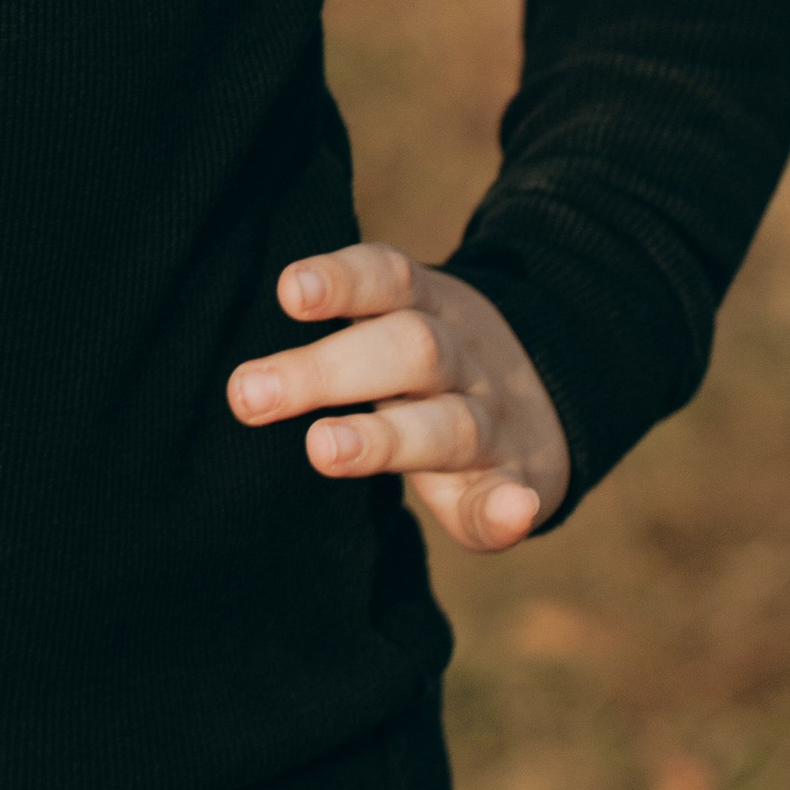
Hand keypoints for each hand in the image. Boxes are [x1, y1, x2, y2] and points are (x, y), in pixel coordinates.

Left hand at [227, 244, 571, 550]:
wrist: (543, 396)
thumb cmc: (423, 369)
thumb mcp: (392, 325)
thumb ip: (338, 323)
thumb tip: (266, 328)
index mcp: (424, 310)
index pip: (386, 279)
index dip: (340, 281)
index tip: (288, 291)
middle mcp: (459, 360)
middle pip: (407, 350)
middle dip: (325, 371)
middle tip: (247, 394)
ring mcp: (491, 421)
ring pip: (447, 424)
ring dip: (385, 438)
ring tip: (323, 449)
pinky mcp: (515, 482)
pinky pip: (514, 497)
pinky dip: (510, 507)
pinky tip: (512, 510)